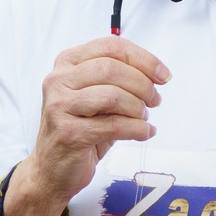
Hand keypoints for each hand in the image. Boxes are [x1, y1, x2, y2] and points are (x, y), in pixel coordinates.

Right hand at [0, 37, 170, 215]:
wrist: (51, 169)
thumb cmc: (80, 128)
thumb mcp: (96, 94)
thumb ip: (119, 78)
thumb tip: (157, 73)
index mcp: (67, 63)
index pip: (111, 46)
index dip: (143, 59)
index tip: (163, 75)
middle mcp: (58, 80)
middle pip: (112, 69)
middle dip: (143, 85)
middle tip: (155, 100)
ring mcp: (60, 106)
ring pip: (113, 96)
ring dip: (138, 108)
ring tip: (143, 118)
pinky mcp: (68, 133)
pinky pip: (114, 126)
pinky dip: (137, 129)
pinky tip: (144, 133)